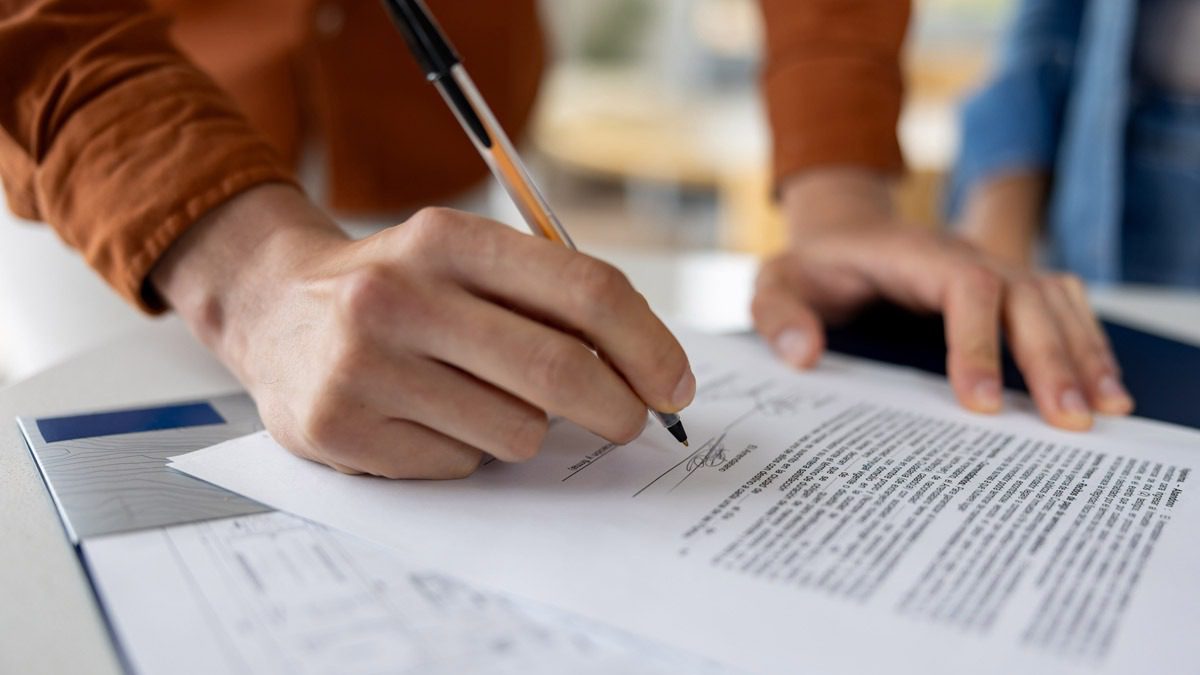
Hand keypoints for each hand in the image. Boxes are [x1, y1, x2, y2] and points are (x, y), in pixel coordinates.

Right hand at [151, 185, 694, 477]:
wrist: (272, 310)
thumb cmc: (398, 288)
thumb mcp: (462, 259)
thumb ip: (546, 298)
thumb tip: (647, 369)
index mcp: (447, 238)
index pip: (584, 291)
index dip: (648, 345)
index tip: (675, 383)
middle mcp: (399, 294)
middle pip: (559, 370)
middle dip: (617, 408)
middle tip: (630, 421)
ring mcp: (363, 365)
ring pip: (515, 431)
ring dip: (523, 427)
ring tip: (476, 397)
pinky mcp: (339, 428)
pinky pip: (459, 465)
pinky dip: (464, 451)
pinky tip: (426, 418)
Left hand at [752, 170, 1132, 430]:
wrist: (842, 234)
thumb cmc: (812, 266)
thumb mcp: (774, 281)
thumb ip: (778, 314)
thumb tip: (802, 354)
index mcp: (910, 255)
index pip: (963, 287)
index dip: (978, 341)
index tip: (981, 402)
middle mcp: (963, 256)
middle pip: (1024, 295)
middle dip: (1048, 357)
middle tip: (1067, 419)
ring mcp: (991, 268)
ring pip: (1053, 300)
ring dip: (1082, 351)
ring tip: (1105, 410)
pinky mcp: (1005, 288)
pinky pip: (1059, 307)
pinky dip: (1086, 341)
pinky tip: (1105, 388)